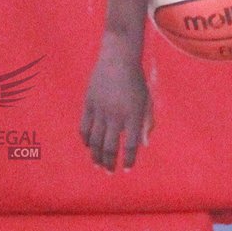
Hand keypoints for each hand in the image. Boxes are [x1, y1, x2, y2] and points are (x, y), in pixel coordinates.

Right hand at [80, 44, 153, 170]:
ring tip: (98, 165)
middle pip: (110, 147)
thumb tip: (144, 145)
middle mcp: (116, 115)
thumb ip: (147, 123)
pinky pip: (84, 128)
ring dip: (96, 156)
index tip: (127, 169)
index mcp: (133, 115)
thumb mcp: (147, 101)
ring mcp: (100, 110)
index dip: (129, 159)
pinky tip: (89, 146)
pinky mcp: (88, 104)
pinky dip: (86, 140)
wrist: (118, 58)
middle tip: (109, 172)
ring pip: (95, 141)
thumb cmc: (135, 81)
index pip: (131, 145)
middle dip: (109, 163)